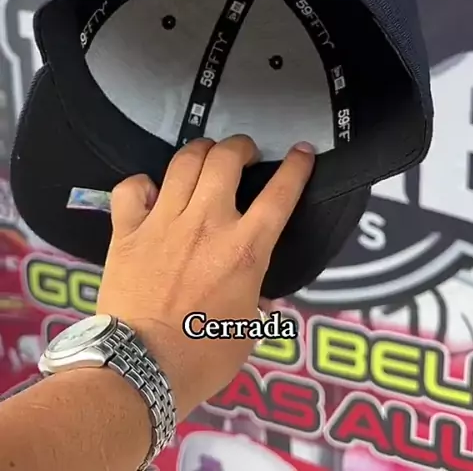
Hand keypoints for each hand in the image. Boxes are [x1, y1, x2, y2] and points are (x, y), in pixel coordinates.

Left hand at [96, 135, 313, 420]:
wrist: (140, 368)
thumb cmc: (202, 357)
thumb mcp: (247, 328)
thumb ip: (254, 296)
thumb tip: (256, 290)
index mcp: (245, 249)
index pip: (280, 193)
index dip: (296, 166)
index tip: (302, 151)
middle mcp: (207, 223)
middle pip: (227, 159)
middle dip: (240, 146)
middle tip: (243, 153)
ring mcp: (164, 222)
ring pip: (184, 162)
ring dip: (200, 151)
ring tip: (205, 156)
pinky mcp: (127, 230)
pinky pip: (131, 188)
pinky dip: (141, 184)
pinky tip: (149, 192)